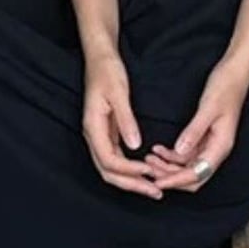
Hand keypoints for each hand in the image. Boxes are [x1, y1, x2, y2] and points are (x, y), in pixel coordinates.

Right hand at [82, 52, 163, 199]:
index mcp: (93, 126)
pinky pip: (115, 157)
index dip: (129, 171)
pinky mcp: (106, 131)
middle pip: (107, 171)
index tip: (149, 173)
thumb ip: (126, 120)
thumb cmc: (108, 70)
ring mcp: (98, 134)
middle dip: (131, 184)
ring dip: (131, 179)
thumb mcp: (119, 93)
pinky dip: (130, 168)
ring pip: (111, 167)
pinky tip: (146, 169)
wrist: (99, 56)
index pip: (108, 160)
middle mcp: (92, 134)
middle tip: (156, 192)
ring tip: (154, 187)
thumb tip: (135, 147)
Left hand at [142, 58, 248, 192]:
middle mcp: (216, 150)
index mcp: (221, 147)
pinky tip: (158, 149)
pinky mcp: (204, 137)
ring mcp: (210, 144)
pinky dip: (171, 155)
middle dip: (170, 176)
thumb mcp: (208, 108)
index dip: (176, 181)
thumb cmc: (225, 87)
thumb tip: (179, 152)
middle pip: (193, 176)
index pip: (197, 174)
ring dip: (168, 166)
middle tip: (148, 168)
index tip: (157, 182)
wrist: (234, 73)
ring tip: (149, 157)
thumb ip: (194, 131)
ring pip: (188, 166)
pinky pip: (187, 154)